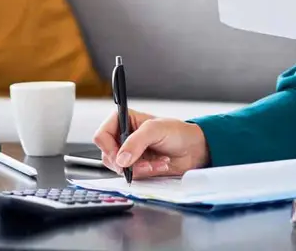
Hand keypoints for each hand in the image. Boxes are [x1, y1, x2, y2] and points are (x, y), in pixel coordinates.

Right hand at [92, 109, 209, 179]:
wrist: (194, 149)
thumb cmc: (177, 132)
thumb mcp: (156, 129)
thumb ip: (136, 142)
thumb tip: (121, 158)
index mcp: (123, 120)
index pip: (102, 135)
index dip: (108, 148)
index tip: (120, 157)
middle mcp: (123, 137)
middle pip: (108, 155)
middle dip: (127, 162)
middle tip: (143, 162)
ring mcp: (129, 154)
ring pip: (119, 168)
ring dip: (139, 168)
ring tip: (157, 163)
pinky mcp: (137, 167)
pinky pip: (132, 175)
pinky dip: (146, 173)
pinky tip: (159, 166)